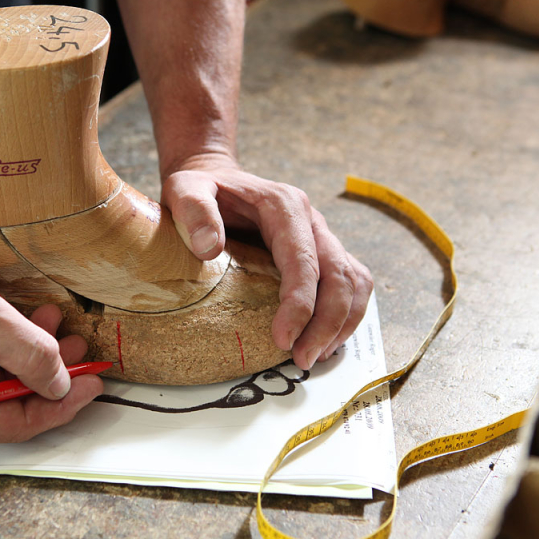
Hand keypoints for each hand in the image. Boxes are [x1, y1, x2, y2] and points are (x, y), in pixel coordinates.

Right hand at [0, 234, 102, 441]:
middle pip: (5, 408)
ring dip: (28, 358)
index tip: (93, 382)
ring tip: (56, 325)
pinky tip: (26, 323)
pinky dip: (3, 351)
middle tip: (80, 350)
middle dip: (47, 376)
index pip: (14, 424)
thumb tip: (63, 386)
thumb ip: (32, 355)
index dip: (60, 404)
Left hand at [162, 152, 372, 369]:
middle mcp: (310, 220)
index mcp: (283, 205)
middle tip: (302, 360)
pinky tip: (323, 341)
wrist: (213, 179)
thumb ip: (194, 212)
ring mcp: (320, 236)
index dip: (299, 302)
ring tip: (315, 356)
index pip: (304, 259)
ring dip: (341, 323)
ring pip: (353, 281)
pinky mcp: (320, 253)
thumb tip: (209, 248)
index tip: (283, 338)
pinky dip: (345, 315)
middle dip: (326, 323)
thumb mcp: (184, 190)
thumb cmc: (199, 189)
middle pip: (339, 275)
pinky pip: (349, 283)